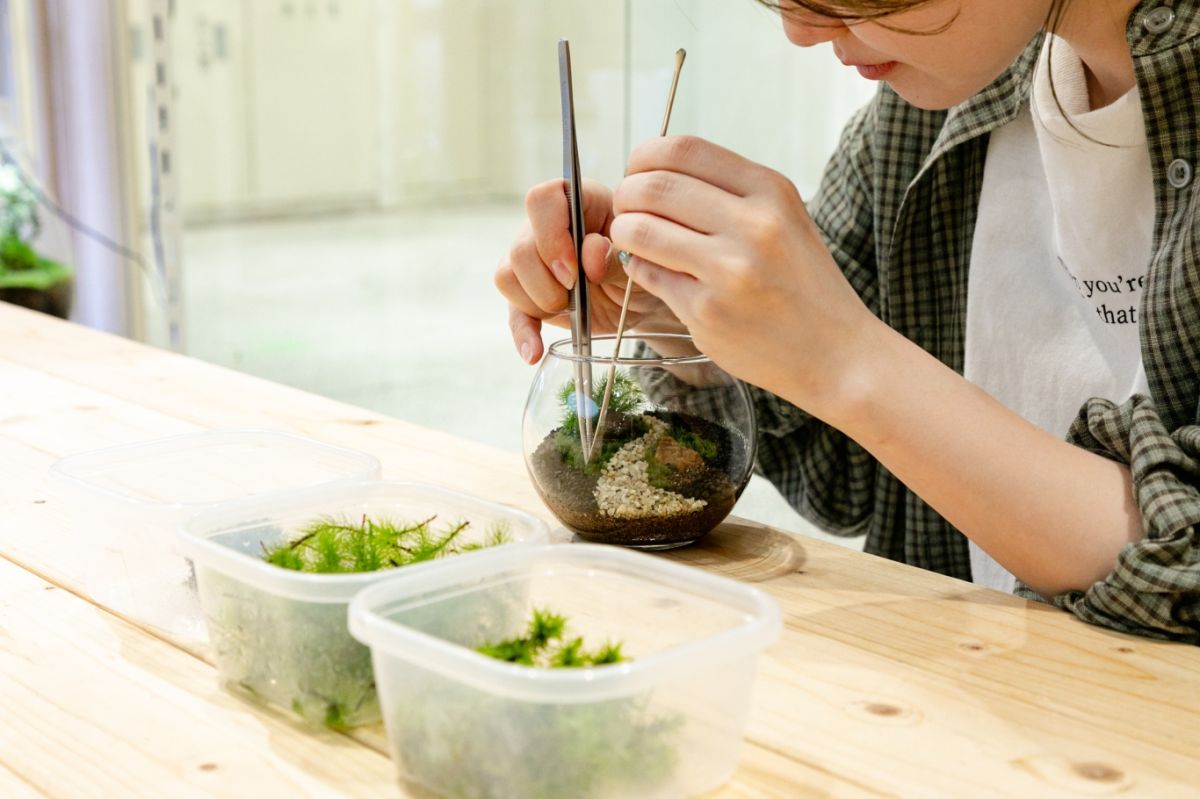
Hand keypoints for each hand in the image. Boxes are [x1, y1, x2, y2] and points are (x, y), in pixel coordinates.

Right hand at [495, 178, 681, 363]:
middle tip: (576, 293)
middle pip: (520, 246)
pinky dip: (523, 334)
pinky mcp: (529, 294)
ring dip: (539, 302)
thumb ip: (615, 255)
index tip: (573, 268)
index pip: (543, 199)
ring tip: (572, 310)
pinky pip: (513, 312)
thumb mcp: (640, 259)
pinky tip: (534, 351)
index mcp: (578, 202)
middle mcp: (547, 226)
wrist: (640, 295)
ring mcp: (533, 260)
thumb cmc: (641, 263)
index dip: (551, 234)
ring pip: (507, 276)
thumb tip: (590, 254)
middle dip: (546, 280)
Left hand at [609, 135, 881, 418]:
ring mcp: (729, 270)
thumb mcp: (784, 220)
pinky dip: (640, 270)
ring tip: (633, 240)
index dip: (645, 159)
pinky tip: (657, 273)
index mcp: (771, 191)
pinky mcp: (707, 312)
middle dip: (626, 195)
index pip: (683, 149)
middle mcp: (753, 224)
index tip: (638, 174)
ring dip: (624, 232)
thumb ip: (727, 194)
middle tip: (627, 210)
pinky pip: (649, 276)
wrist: (837, 354)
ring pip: (640, 231)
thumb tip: (652, 175)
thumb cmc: (802, 285)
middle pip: (653, 186)